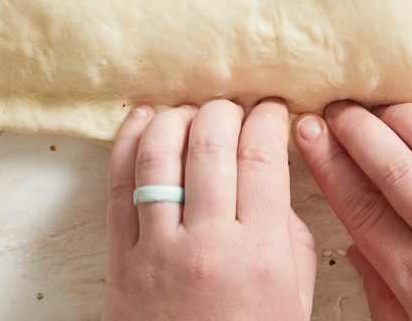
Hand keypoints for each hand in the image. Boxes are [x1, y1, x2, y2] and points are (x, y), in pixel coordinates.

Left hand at [102, 99, 316, 320]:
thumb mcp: (293, 301)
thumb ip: (291, 239)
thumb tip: (274, 183)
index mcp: (260, 254)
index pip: (262, 157)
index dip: (267, 119)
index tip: (272, 109)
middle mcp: (208, 245)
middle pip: (211, 144)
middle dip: (224, 111)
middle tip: (233, 109)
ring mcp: (158, 248)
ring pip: (161, 153)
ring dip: (177, 117)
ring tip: (191, 112)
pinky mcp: (120, 258)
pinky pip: (118, 185)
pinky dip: (129, 142)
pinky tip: (144, 120)